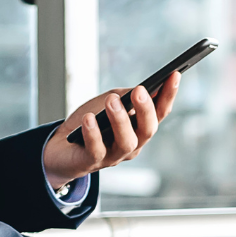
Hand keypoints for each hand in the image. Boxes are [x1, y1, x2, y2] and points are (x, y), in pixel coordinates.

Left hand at [43, 73, 181, 188]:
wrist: (61, 146)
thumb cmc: (90, 122)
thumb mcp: (109, 103)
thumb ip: (126, 97)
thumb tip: (144, 89)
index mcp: (139, 128)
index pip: (159, 113)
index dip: (168, 95)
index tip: (174, 74)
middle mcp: (132, 145)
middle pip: (147, 130)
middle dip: (146, 110)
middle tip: (140, 90)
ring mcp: (113, 156)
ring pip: (126, 142)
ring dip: (120, 120)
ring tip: (112, 100)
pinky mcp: (92, 162)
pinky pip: (96, 150)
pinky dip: (93, 134)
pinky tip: (89, 119)